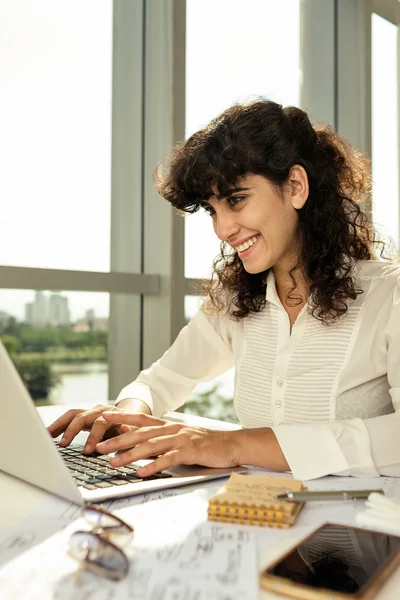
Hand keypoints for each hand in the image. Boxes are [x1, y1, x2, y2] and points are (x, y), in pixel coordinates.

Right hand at [47, 405, 132, 453]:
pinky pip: (68, 418)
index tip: (87, 451)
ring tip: (48, 435)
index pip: (100, 423)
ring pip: (72, 415)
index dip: (93, 437)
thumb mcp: (133, 435)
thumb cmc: (133, 431)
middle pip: (82, 416)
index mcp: (113, 415)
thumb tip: (123, 436)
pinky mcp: (83, 415)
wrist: (132, 419)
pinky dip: (58, 425)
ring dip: (59, 424)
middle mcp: (100, 410)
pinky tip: (49, 434)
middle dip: (72, 431)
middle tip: (64, 444)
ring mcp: (90, 411)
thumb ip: (127, 436)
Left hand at [95, 411, 240, 476]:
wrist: (230, 444)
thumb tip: (138, 446)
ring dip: (130, 455)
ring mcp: (181, 439)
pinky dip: (154, 466)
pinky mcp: (190, 451)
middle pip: (140, 433)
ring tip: (114, 463)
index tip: (103, 416)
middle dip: (118, 440)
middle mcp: (172, 430)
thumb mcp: (180, 439)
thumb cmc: (205, 444)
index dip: (121, 417)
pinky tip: (141, 473)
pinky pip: (168, 459)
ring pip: (151, 446)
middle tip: (99, 447)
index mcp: (168, 426)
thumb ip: (161, 441)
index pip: (140, 418)